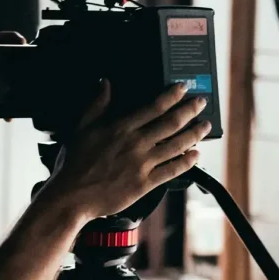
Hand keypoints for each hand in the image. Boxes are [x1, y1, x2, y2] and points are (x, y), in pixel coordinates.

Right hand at [39, 80, 209, 218]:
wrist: (72, 196)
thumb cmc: (74, 163)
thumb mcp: (81, 128)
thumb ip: (96, 104)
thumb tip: (105, 83)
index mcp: (121, 128)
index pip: (154, 107)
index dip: (172, 95)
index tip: (183, 87)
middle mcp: (135, 144)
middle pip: (171, 123)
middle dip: (190, 110)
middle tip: (201, 102)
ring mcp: (142, 164)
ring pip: (177, 145)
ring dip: (194, 134)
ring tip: (205, 126)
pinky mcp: (145, 183)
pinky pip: (172, 170)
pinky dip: (187, 162)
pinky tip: (196, 155)